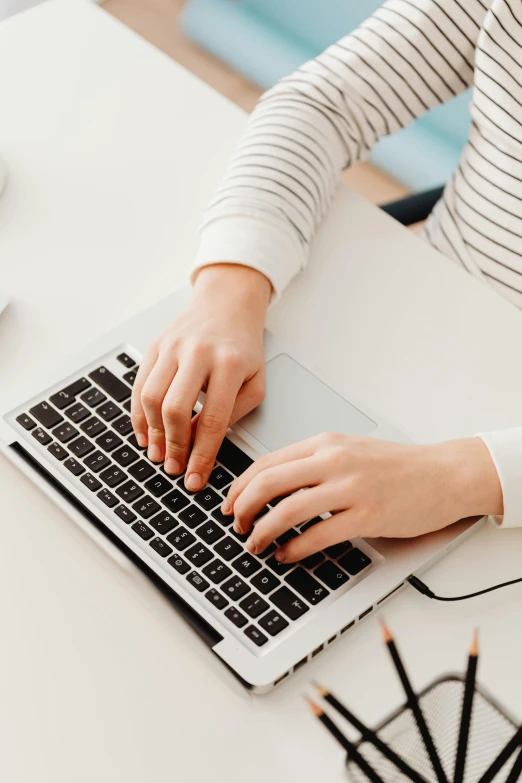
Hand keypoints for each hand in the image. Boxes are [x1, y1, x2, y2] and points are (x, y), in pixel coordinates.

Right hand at [131, 264, 270, 489]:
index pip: (213, 420)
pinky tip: (145, 434)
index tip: (195, 479)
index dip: (202, 455)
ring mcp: (172, 348)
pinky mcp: (154, 347)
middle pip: (175, 409)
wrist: (226, 303)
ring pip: (151, 398)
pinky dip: (139, 415)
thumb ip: (233, 414)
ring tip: (159, 454)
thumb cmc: (243, 347)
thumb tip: (203, 446)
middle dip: (174, 447)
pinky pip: (139, 386)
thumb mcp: (255, 381)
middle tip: (175, 469)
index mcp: (229, 364)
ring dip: (152, 433)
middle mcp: (198, 353)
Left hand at [222, 433, 502, 562]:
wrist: (444, 473)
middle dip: (242, 508)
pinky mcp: (367, 516)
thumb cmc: (397, 466)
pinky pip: (317, 536)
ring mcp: (350, 488)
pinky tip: (286, 555)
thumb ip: (313, 462)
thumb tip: (272, 487)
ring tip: (255, 545)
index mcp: (325, 443)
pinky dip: (294, 549)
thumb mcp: (350, 450)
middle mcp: (333, 460)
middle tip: (236, 526)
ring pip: (286, 510)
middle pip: (268, 483)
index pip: (266, 462)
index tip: (229, 503)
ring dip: (262, 532)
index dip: (240, 486)